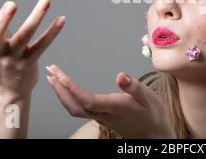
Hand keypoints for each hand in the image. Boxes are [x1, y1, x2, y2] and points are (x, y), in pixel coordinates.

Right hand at [0, 0, 65, 95]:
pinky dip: (53, 32)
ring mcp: (14, 59)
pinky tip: (62, 18)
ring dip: (36, 17)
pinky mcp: (30, 63)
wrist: (8, 89)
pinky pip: (42, 45)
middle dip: (2, 20)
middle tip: (11, 4)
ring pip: (24, 37)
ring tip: (46, 0)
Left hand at [46, 65, 175, 138]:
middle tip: (50, 71)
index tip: (58, 74)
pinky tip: (68, 90)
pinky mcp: (102, 117)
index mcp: (115, 107)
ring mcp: (102, 117)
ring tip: (54, 78)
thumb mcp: (149, 97)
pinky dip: (69, 98)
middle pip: (75, 106)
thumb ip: (134, 87)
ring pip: (75, 110)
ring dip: (62, 94)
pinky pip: (80, 109)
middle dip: (59, 89)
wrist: (155, 135)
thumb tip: (120, 76)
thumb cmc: (153, 115)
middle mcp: (105, 114)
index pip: (86, 99)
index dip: (70, 88)